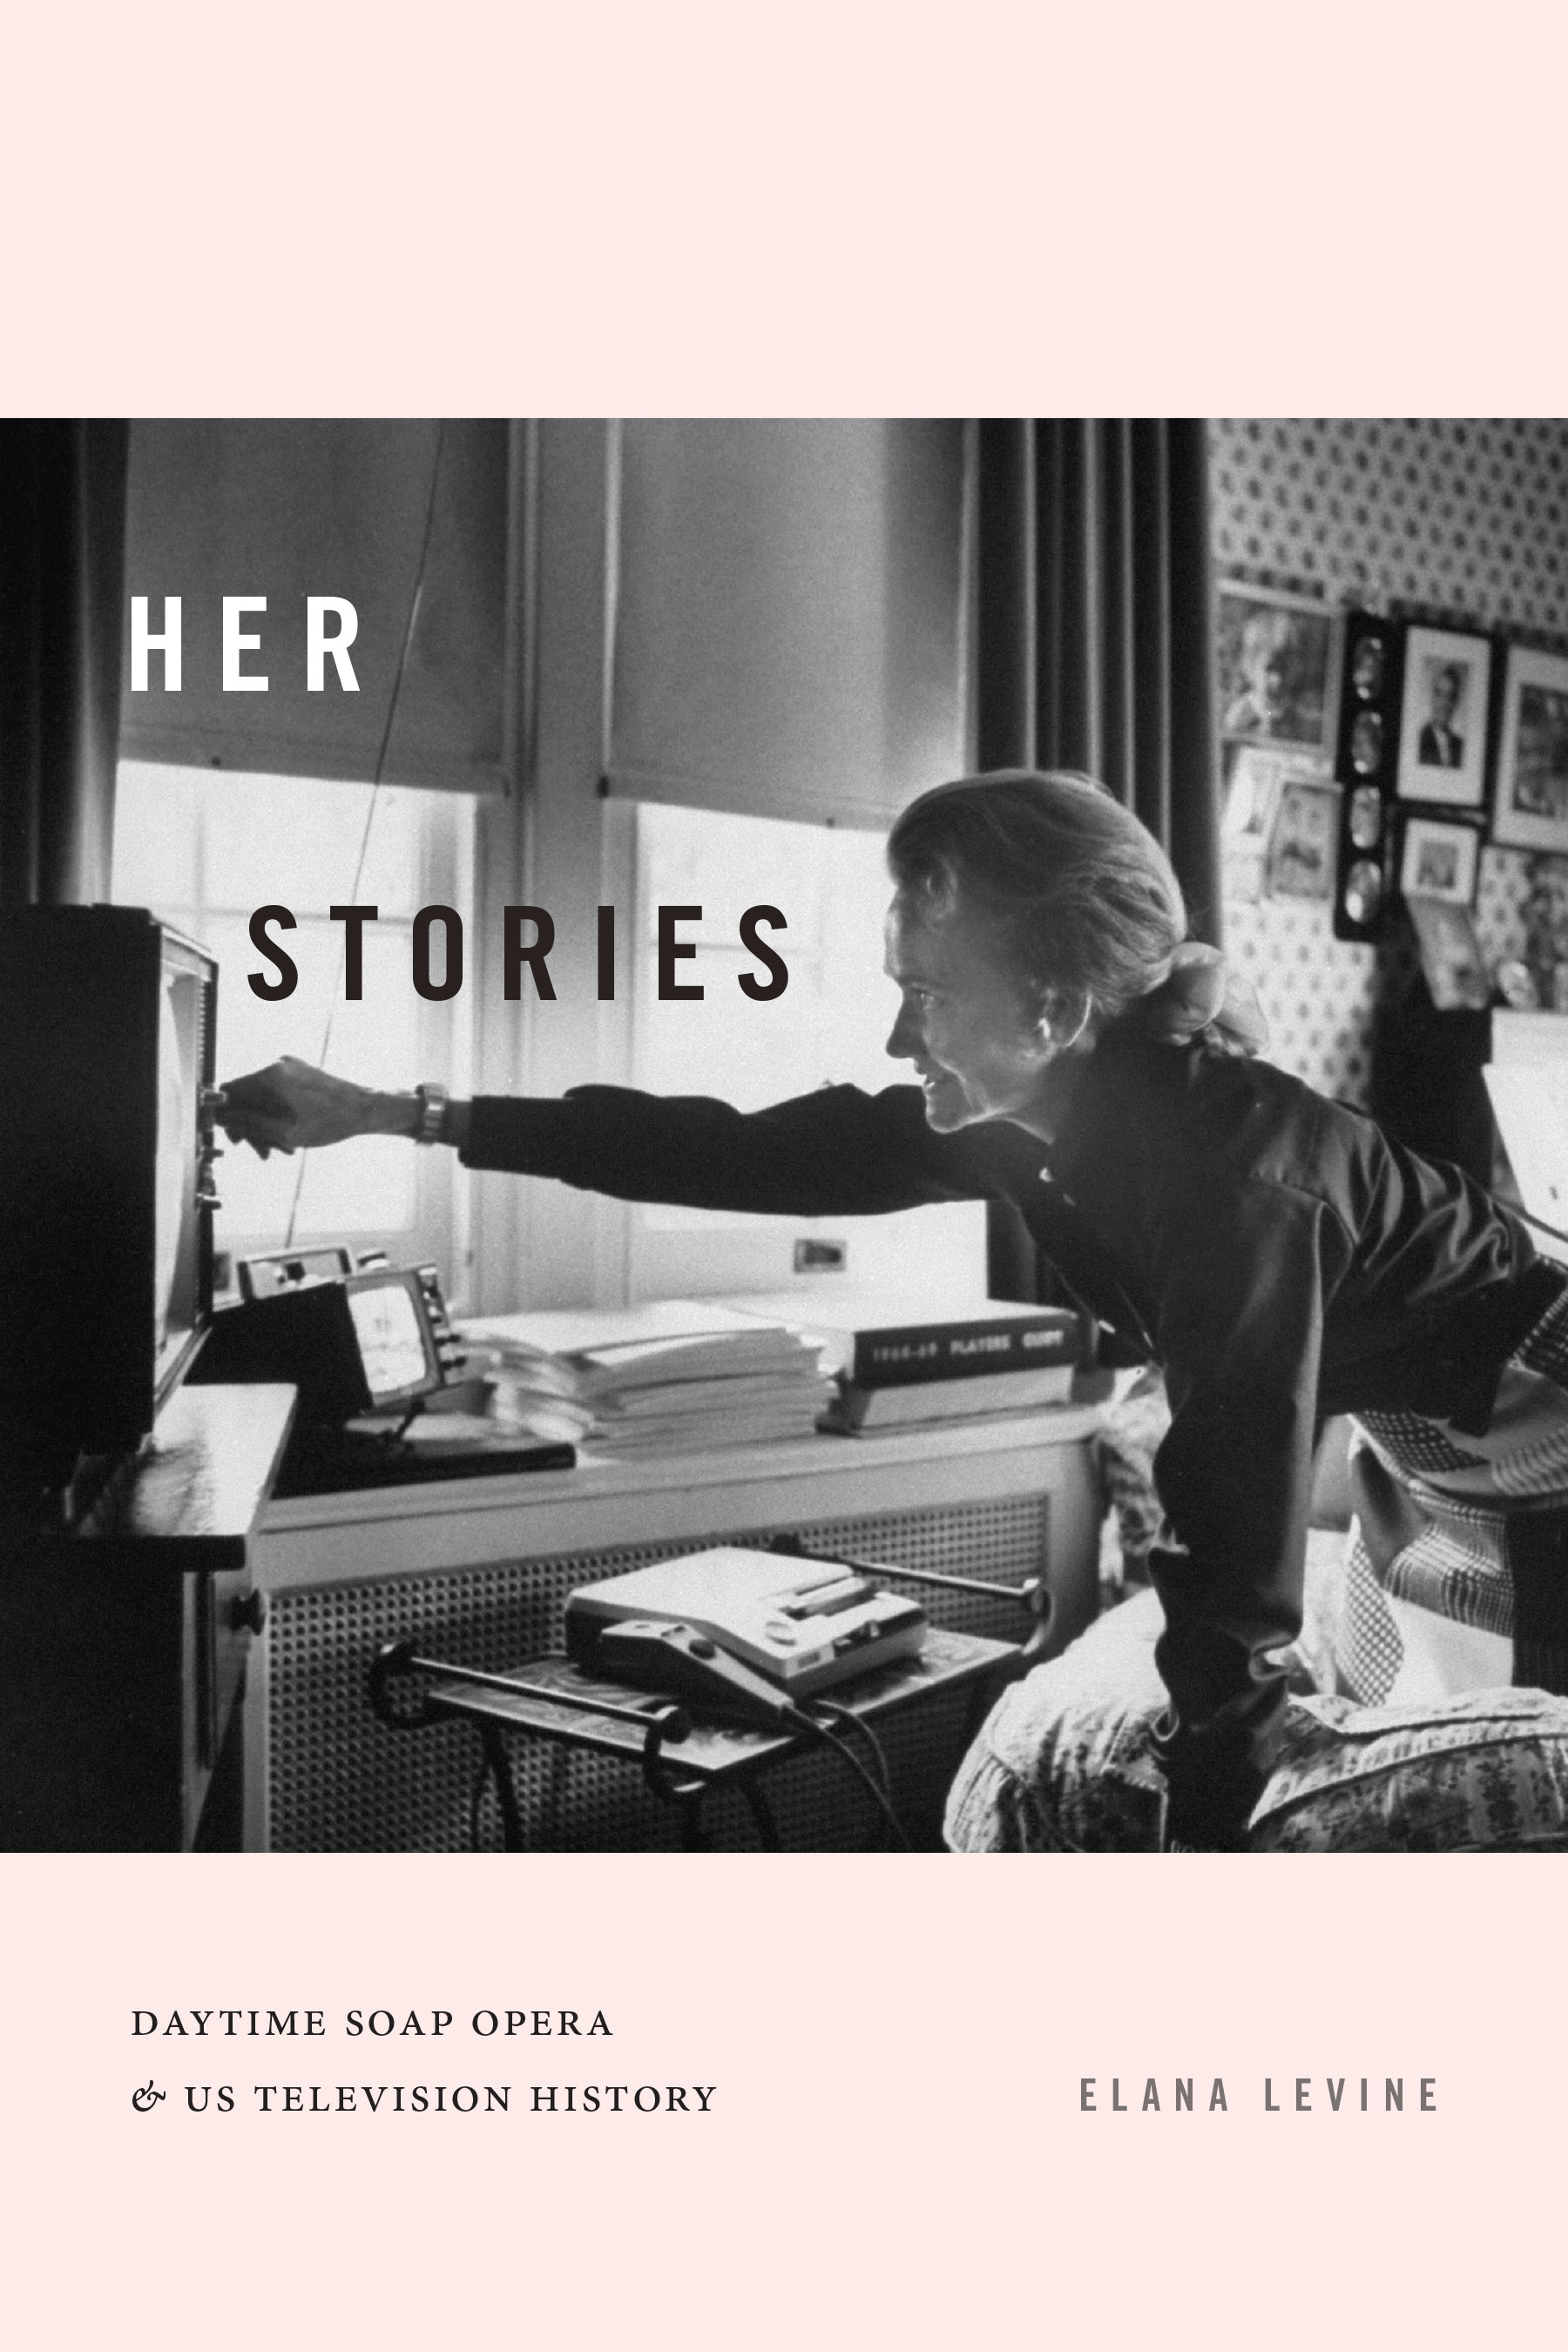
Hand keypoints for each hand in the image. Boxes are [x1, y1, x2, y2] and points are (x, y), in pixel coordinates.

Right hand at [218, 1057, 400, 1157]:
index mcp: (272, 1075)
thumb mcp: (285, 1132)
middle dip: (251, 1127)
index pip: (230, 1091)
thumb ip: (250, 1124)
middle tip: (261, 1153)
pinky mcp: (300, 1075)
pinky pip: (277, 1095)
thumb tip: (223, 1119)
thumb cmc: (332, 1122)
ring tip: (280, 1151)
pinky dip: (278, 1117)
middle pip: (247, 1098)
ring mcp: (290, 1068)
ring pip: (263, 1099)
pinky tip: (288, 1140)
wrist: (368, 1110)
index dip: (225, 1115)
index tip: (232, 1138)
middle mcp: (278, 1066)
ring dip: (266, 1126)